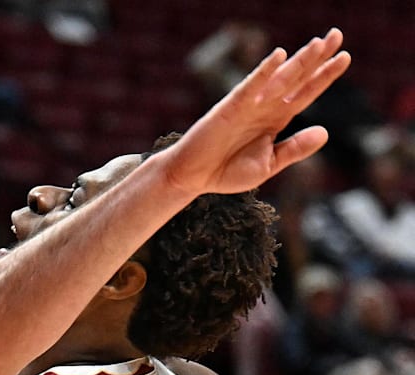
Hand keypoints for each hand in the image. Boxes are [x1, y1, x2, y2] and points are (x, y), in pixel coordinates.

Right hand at [161, 28, 349, 196]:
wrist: (195, 177)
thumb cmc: (228, 172)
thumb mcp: (269, 164)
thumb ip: (295, 148)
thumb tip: (325, 132)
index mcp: (277, 119)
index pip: (307, 92)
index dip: (325, 75)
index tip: (345, 56)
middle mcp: (266, 106)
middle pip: (298, 77)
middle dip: (318, 57)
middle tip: (338, 34)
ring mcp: (250, 105)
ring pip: (280, 79)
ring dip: (300, 61)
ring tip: (321, 43)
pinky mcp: (231, 107)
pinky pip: (251, 86)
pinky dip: (264, 72)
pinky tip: (279, 57)